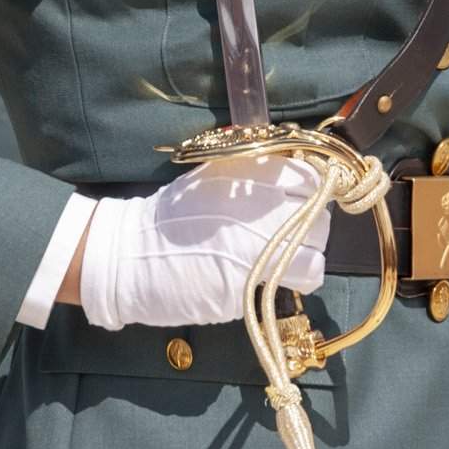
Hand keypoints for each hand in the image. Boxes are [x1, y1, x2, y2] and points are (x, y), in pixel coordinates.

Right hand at [78, 155, 330, 330]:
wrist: (129, 255)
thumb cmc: (170, 217)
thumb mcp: (212, 177)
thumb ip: (253, 174)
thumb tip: (293, 175)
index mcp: (250, 171)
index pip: (312, 177)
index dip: (311, 192)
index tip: (302, 203)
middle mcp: (262, 201)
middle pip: (319, 211)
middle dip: (312, 223)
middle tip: (291, 233)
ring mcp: (262, 239)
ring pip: (318, 245)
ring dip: (309, 251)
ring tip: (285, 257)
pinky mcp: (256, 277)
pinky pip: (305, 274)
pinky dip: (301, 276)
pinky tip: (278, 276)